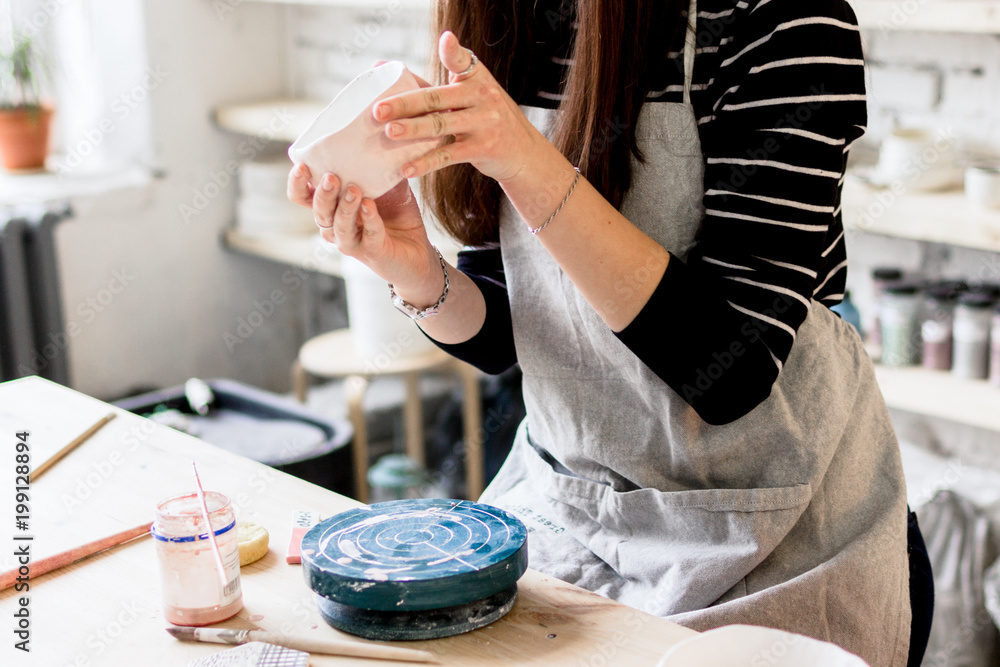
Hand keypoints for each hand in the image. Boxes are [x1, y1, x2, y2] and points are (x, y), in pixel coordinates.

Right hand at [286, 165, 442, 300]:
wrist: (418, 250)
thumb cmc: (395, 214)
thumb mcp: (384, 184)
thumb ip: (375, 164)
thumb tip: (379, 128)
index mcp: (332, 207)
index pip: (302, 196)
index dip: (297, 183)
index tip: (301, 166)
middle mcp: (335, 225)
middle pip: (317, 211)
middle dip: (322, 193)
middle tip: (331, 176)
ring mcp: (352, 241)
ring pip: (338, 226)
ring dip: (344, 207)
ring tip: (354, 190)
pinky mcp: (372, 251)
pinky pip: (367, 235)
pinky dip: (369, 220)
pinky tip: (371, 206)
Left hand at [373, 31, 545, 183]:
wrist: (522, 151)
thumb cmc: (485, 119)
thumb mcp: (469, 96)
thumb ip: (431, 86)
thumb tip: (381, 66)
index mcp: (477, 78)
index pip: (462, 61)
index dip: (453, 51)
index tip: (446, 40)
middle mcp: (483, 97)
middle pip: (438, 98)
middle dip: (406, 103)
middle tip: (379, 109)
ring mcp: (485, 123)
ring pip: (441, 125)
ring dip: (413, 130)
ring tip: (390, 132)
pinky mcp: (483, 148)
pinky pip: (448, 155)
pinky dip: (426, 162)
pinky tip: (408, 168)